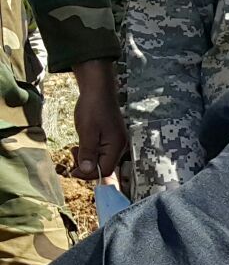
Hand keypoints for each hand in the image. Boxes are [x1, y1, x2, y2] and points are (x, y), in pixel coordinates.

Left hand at [68, 59, 127, 181]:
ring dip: (87, 159)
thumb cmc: (93, 109)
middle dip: (87, 166)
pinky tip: (83, 143)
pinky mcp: (112, 137)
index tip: (71, 171)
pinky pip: (102, 152)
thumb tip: (86, 171)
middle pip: (105, 167)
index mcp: (116, 146)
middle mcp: (120, 146)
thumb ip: (88, 152)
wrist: (98, 90)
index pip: (105, 170)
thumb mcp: (87, 132)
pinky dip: (91, 152)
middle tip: (72, 153)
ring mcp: (117, 142)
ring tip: (75, 148)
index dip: (88, 174)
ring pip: (103, 160)